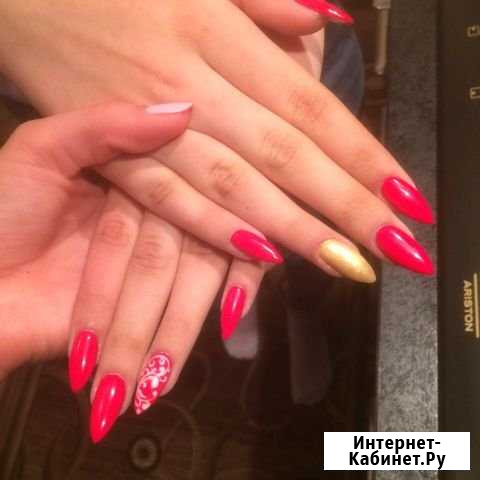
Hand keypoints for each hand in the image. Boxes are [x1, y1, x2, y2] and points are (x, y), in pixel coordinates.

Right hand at [0, 0, 434, 278]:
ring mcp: (149, 126)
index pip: (310, 108)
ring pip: (234, 186)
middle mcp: (193, 85)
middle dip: (345, 205)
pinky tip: (261, 258)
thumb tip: (331, 25)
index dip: (362, 156)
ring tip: (347, 263)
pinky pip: (171, 202)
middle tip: (395, 248)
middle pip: (285, 155)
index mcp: (217, 34)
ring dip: (294, 229)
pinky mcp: (116, 158)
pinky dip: (216, 230)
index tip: (406, 198)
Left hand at [0, 102, 269, 442]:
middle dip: (219, 244)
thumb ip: (104, 124)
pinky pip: (180, 312)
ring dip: (193, 308)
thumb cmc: (5, 213)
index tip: (258, 207)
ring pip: (189, 281)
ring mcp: (149, 268)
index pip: (195, 182)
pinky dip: (194, 321)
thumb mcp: (41, 151)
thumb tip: (186, 109)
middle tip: (266, 259)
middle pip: (195, 239)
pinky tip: (227, 326)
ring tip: (217, 317)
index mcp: (135, 176)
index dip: (224, 195)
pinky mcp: (142, 310)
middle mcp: (153, 218)